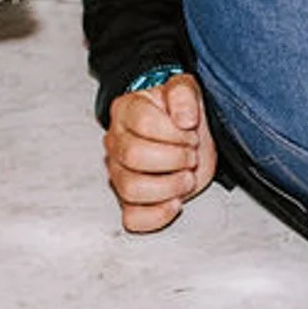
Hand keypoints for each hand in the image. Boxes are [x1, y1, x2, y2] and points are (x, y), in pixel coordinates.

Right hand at [104, 73, 217, 232]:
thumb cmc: (179, 114)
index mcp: (126, 110)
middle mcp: (116, 142)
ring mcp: (119, 173)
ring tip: (186, 177)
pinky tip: (175, 202)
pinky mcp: (130, 201)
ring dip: (169, 186)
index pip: (144, 123)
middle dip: (174, 158)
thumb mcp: (185, 90)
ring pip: (130, 189)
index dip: (174, 132)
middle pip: (134, 156)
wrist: (183, 133)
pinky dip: (157, 215)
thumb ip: (183, 95)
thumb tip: (184, 118)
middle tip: (190, 156)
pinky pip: (133, 218)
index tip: (191, 132)